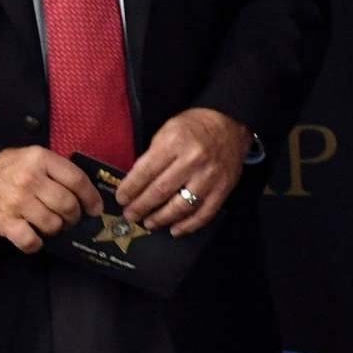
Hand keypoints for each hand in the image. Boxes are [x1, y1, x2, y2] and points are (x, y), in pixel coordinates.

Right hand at [0, 147, 102, 254]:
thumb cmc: (9, 168)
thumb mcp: (34, 156)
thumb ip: (57, 169)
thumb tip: (86, 192)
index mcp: (41, 160)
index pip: (77, 181)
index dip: (91, 198)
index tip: (95, 209)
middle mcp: (30, 180)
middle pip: (68, 204)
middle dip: (75, 216)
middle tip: (71, 218)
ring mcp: (16, 202)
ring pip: (53, 224)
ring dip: (57, 228)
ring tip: (54, 225)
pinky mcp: (4, 221)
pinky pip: (29, 240)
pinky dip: (36, 243)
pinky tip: (37, 239)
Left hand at [117, 108, 249, 236]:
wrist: (230, 123)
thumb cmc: (194, 127)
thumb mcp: (167, 130)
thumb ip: (153, 156)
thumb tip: (136, 184)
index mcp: (175, 142)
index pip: (145, 172)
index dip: (130, 189)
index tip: (121, 199)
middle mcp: (193, 160)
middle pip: (160, 191)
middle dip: (141, 207)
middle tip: (131, 215)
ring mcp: (210, 176)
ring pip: (181, 206)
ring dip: (161, 219)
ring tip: (150, 223)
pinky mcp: (224, 187)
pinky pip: (205, 213)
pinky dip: (189, 225)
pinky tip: (175, 230)